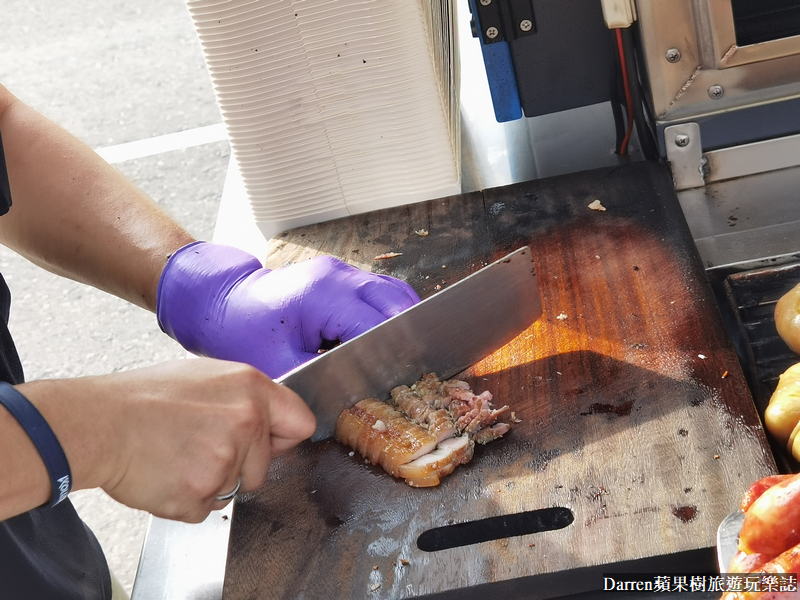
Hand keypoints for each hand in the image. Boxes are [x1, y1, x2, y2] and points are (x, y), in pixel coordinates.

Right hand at [24, 358, 315, 522]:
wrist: (98, 423)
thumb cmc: (142, 396)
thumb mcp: (205, 375)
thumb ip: (244, 395)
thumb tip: (265, 415)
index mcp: (251, 388)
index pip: (301, 423)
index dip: (283, 438)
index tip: (270, 443)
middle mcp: (246, 422)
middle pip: (265, 467)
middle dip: (239, 465)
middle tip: (199, 446)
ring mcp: (225, 461)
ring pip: (234, 488)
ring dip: (210, 482)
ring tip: (178, 455)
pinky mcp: (201, 494)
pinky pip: (206, 508)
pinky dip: (187, 500)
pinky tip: (167, 474)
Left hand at [156, 242, 419, 377]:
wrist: (217, 300)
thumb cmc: (238, 329)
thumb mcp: (278, 365)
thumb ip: (320, 379)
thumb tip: (355, 392)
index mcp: (324, 294)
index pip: (379, 324)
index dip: (392, 352)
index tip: (398, 376)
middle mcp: (338, 276)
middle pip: (397, 301)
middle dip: (406, 334)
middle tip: (408, 365)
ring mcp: (340, 272)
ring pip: (393, 293)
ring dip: (399, 322)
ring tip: (395, 354)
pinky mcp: (338, 277)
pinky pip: (377, 292)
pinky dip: (386, 314)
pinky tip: (378, 340)